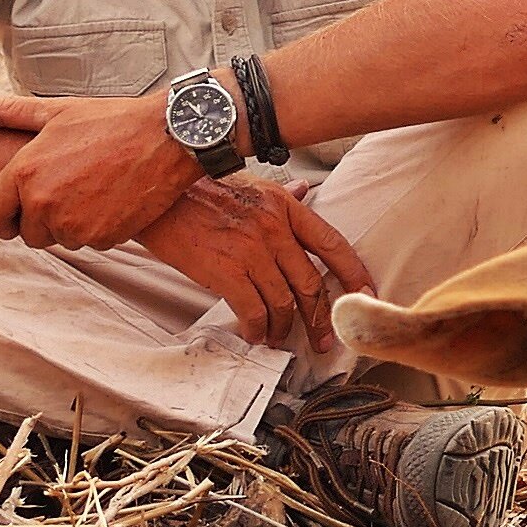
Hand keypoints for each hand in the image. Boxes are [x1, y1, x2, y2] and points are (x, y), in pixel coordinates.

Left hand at [0, 89, 199, 250]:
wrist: (169, 137)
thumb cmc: (110, 120)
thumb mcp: (55, 111)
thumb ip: (4, 113)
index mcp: (24, 173)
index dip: (2, 215)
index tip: (19, 207)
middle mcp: (44, 203)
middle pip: (28, 234)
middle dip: (42, 219)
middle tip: (69, 187)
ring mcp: (74, 224)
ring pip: (60, 239)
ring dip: (71, 223)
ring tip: (94, 188)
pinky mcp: (103, 237)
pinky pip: (90, 242)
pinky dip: (99, 227)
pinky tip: (113, 198)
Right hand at [132, 176, 377, 351]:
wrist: (158, 197)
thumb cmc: (201, 191)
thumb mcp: (252, 185)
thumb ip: (283, 195)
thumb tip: (308, 191)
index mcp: (286, 207)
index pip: (333, 243)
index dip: (355, 273)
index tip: (367, 295)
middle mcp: (275, 229)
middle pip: (311, 282)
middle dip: (320, 318)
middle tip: (323, 341)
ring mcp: (252, 251)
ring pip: (284, 301)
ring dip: (284, 328)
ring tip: (279, 340)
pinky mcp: (226, 271)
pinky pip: (253, 310)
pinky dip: (257, 328)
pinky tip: (255, 336)